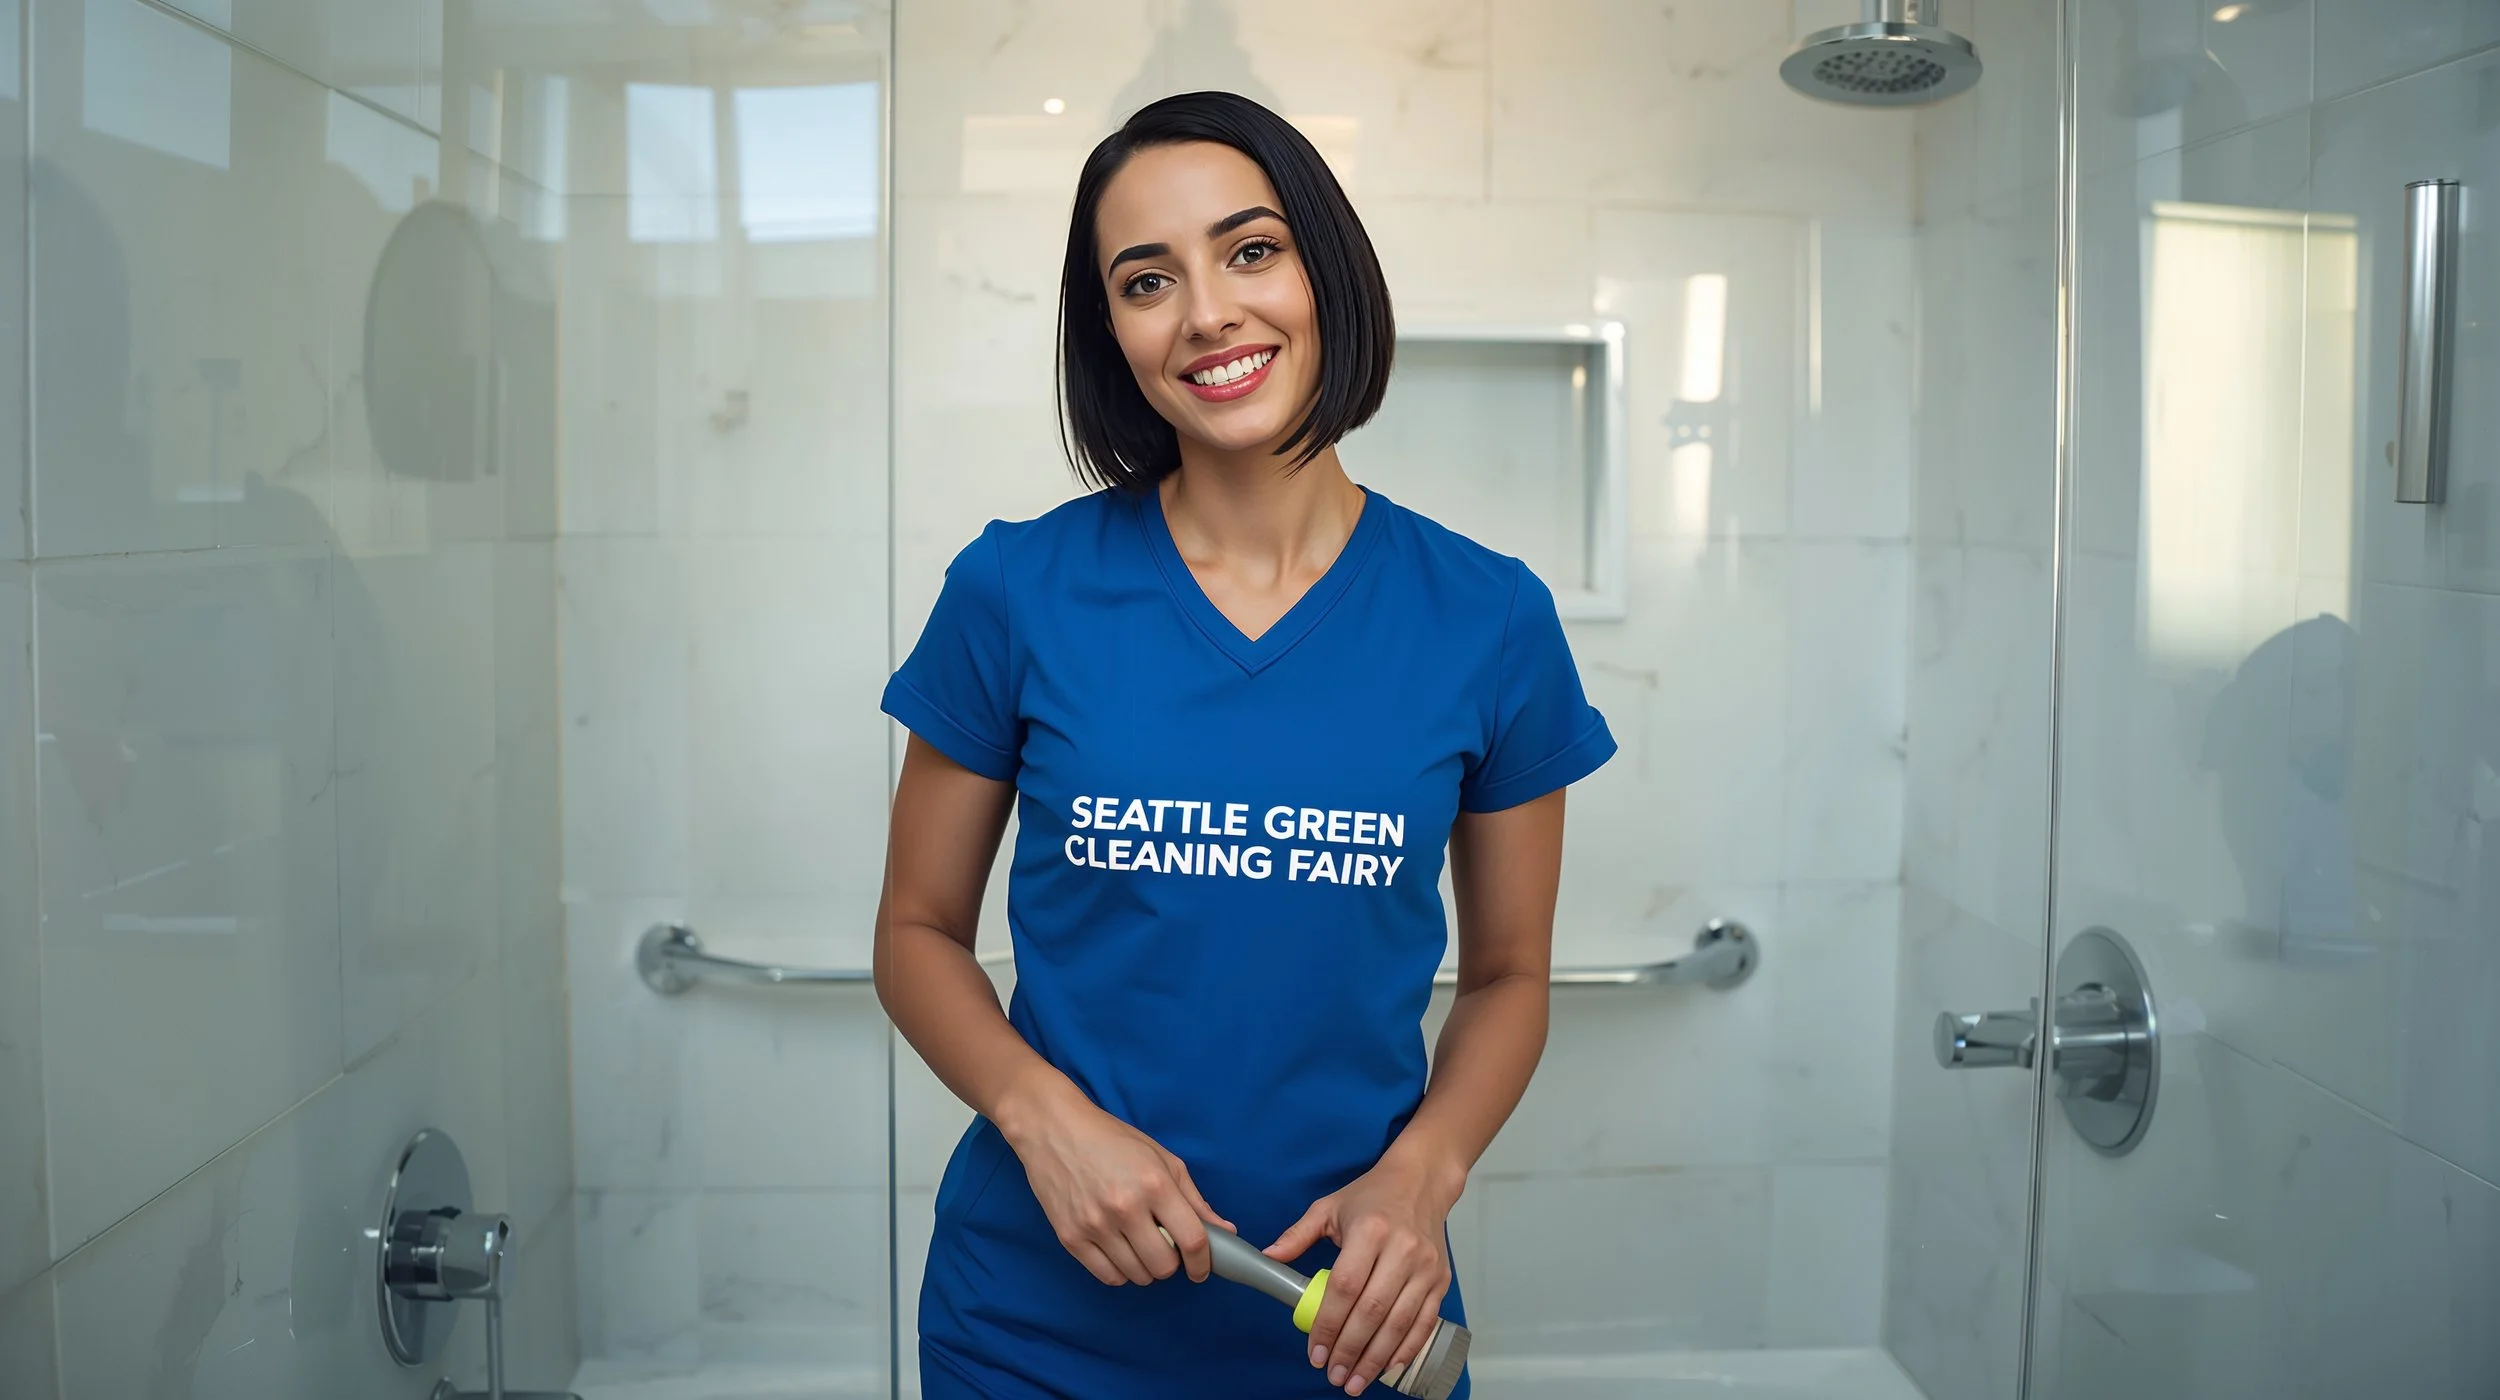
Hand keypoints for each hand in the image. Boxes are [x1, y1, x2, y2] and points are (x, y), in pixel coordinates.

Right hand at [1002, 1086, 1234, 1286]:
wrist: (1054, 1129)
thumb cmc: (1111, 1140)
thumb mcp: (1162, 1158)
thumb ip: (1194, 1198)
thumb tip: (1225, 1229)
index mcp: (1154, 1184)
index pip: (1192, 1241)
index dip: (1203, 1263)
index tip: (1201, 1269)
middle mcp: (1125, 1207)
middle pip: (1164, 1266)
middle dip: (1171, 1262)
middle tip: (1164, 1245)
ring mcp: (1095, 1225)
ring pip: (1137, 1276)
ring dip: (1145, 1267)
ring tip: (1139, 1243)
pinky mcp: (1070, 1237)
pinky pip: (1108, 1277)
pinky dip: (1120, 1271)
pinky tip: (1120, 1250)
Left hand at [1265, 1156, 1457, 1395]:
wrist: (1421, 1182)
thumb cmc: (1372, 1196)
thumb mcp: (1328, 1207)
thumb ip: (1297, 1235)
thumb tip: (1269, 1257)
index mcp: (1370, 1230)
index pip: (1345, 1287)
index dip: (1328, 1324)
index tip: (1316, 1352)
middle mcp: (1402, 1249)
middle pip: (1372, 1310)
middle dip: (1350, 1349)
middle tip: (1333, 1374)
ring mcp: (1425, 1266)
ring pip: (1399, 1322)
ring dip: (1376, 1358)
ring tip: (1356, 1380)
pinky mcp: (1441, 1279)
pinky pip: (1425, 1321)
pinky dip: (1406, 1348)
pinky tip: (1388, 1365)